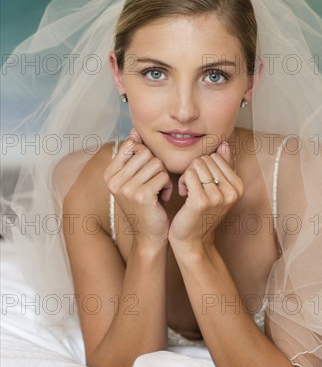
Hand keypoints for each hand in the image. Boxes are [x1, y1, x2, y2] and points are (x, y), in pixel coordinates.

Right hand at [103, 127, 172, 251]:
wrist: (149, 234)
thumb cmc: (145, 204)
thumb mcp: (134, 179)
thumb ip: (133, 155)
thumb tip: (134, 131)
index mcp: (109, 174)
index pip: (130, 146)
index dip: (144, 156)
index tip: (145, 173)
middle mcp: (114, 181)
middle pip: (145, 153)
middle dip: (156, 166)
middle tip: (154, 183)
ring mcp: (126, 188)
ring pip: (156, 164)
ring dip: (162, 177)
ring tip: (158, 190)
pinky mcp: (142, 195)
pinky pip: (163, 176)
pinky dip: (168, 186)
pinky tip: (163, 197)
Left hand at [168, 140, 243, 251]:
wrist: (193, 240)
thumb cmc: (202, 213)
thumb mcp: (218, 188)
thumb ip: (223, 166)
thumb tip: (224, 143)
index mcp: (239, 186)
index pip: (216, 156)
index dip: (205, 167)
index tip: (203, 184)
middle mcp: (232, 191)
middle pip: (205, 159)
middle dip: (195, 171)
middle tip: (195, 189)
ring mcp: (218, 197)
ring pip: (195, 165)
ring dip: (187, 177)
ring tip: (190, 193)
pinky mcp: (201, 201)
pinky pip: (188, 175)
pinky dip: (182, 183)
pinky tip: (184, 196)